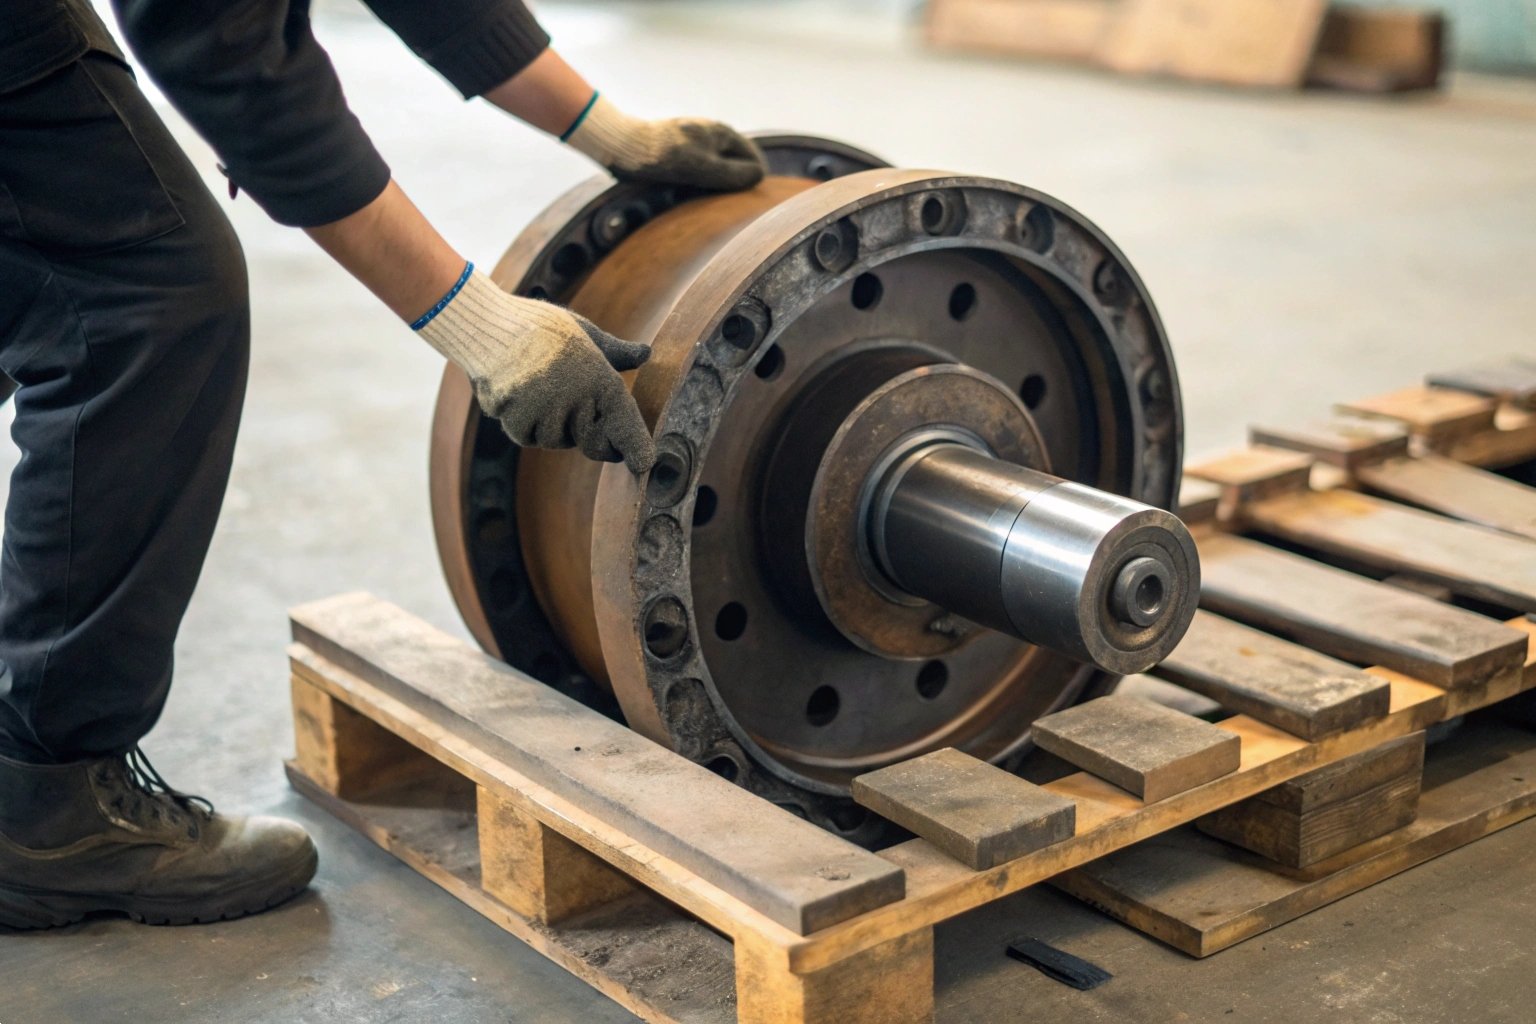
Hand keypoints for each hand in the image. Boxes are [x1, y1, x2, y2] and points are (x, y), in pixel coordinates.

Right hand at [417, 271, 655, 471]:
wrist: (490, 325)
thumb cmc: (541, 327)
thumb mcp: (585, 334)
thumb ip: (615, 352)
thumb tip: (645, 353)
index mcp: (600, 377)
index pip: (624, 422)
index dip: (636, 446)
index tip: (643, 464)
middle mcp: (578, 399)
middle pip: (588, 440)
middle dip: (584, 433)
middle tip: (570, 407)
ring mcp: (547, 411)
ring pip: (555, 440)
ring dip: (549, 425)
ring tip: (537, 389)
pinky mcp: (518, 420)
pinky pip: (527, 437)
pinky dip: (523, 423)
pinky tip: (517, 396)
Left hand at [565, 96, 766, 191]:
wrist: (621, 145)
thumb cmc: (663, 158)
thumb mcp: (704, 169)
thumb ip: (734, 174)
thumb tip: (759, 176)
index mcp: (722, 132)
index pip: (754, 158)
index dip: (754, 181)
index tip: (746, 204)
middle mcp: (710, 132)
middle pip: (736, 161)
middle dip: (736, 181)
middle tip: (728, 206)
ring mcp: (694, 139)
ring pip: (717, 165)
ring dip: (718, 183)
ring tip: (709, 201)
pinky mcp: (677, 148)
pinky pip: (700, 167)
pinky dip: (701, 180)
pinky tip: (689, 192)